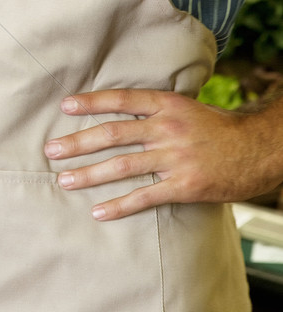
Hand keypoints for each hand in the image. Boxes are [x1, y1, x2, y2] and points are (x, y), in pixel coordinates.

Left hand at [44, 88, 282, 219]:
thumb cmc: (220, 129)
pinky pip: (145, 196)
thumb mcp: (188, 108)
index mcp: (168, 105)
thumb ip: (157, 110)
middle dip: (78, 143)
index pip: (122, 100)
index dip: (92, 102)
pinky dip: (119, 205)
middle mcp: (168, 128)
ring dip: (90, 174)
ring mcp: (175, 157)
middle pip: (113, 134)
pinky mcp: (184, 185)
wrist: (259, 150)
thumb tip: (121, 110)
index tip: (65, 106)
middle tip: (51, 150)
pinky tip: (98, 212)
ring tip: (65, 180)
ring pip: (122, 165)